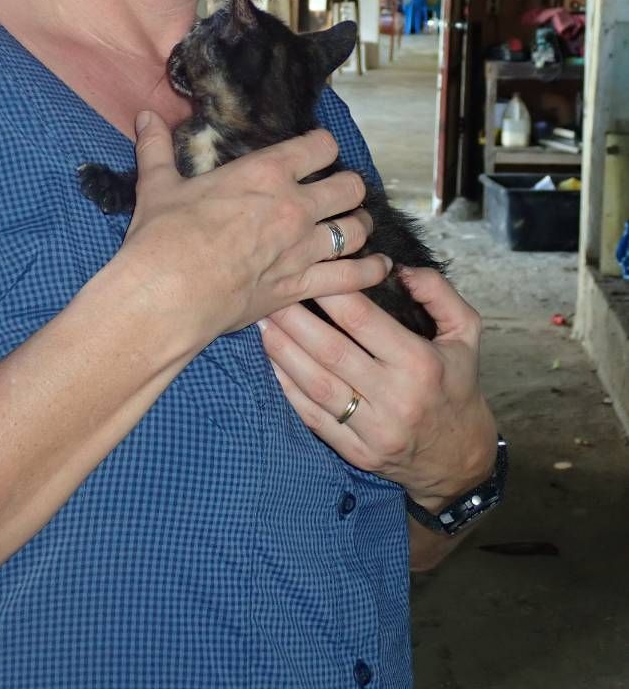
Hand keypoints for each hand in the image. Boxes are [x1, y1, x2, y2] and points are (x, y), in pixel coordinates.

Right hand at [115, 111, 391, 350]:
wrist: (167, 293)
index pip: (319, 146)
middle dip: (348, 188)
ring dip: (359, 226)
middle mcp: (295, 206)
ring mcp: (303, 248)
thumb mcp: (158, 185)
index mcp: (266, 172)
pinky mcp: (302, 287)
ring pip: (356, 230)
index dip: (321, 147)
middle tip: (339, 193)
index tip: (316, 153)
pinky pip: (352, 277)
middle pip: (349, 187)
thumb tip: (144, 117)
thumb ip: (156, 148)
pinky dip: (370, 271)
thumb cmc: (163, 236)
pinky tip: (378, 267)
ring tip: (354, 227)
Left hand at [260, 266, 498, 506]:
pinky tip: (270, 362)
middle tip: (269, 292)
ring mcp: (373, 430)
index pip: (362, 320)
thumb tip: (402, 268)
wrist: (460, 459)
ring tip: (260, 321)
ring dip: (282, 351)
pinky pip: (313, 417)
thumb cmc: (457, 384)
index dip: (330, 292)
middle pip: (330, 351)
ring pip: (315, 384)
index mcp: (419, 363)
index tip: (308, 269)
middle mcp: (394, 398)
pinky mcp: (356, 453)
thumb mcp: (467, 333)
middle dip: (293, 318)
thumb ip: (439, 293)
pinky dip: (287, 388)